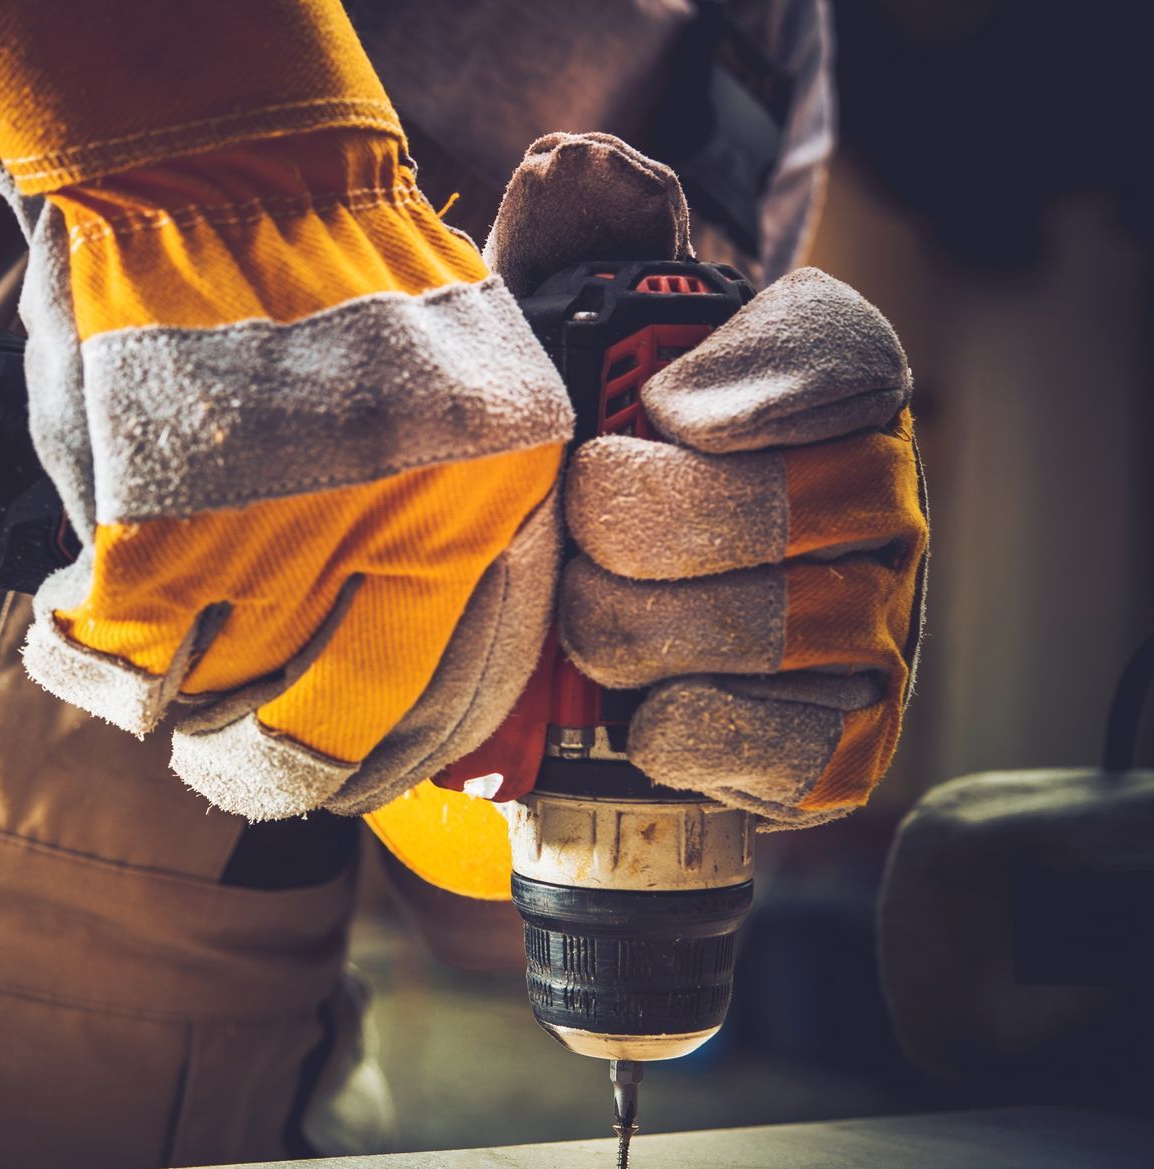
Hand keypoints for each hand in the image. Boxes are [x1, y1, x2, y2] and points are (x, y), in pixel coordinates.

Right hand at [0, 0, 581, 819]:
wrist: (217, 165)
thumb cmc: (331, 281)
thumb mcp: (453, 402)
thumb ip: (449, 536)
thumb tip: (420, 675)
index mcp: (494, 501)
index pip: (465, 700)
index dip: (398, 762)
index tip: (352, 773)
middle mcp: (403, 532)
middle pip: (336, 734)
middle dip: (276, 774)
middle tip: (238, 762)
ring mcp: (280, 539)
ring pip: (224, 711)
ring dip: (182, 719)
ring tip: (163, 685)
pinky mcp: (162, 533)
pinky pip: (122, 666)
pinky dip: (91, 667)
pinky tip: (82, 629)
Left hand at [561, 264, 922, 824]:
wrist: (562, 655)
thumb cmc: (568, 482)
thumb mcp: (550, 362)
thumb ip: (564, 257)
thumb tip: (580, 171)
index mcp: (822, 390)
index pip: (845, 354)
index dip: (758, 381)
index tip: (665, 411)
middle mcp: (876, 502)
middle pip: (769, 505)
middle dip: (626, 528)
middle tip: (571, 535)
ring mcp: (873, 626)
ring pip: (758, 624)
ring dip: (629, 628)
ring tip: (581, 617)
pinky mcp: (842, 739)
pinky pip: (775, 738)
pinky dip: (680, 726)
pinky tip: (637, 708)